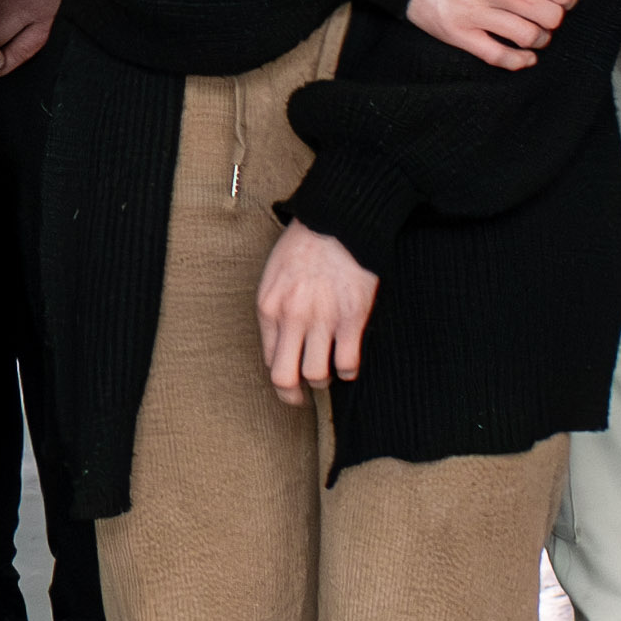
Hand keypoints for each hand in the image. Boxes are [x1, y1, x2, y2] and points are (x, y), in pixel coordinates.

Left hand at [256, 218, 378, 399]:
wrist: (339, 221)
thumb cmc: (305, 245)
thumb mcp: (274, 276)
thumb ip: (276, 310)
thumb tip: (281, 344)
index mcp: (269, 307)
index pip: (268, 359)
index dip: (279, 375)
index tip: (289, 380)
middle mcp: (292, 317)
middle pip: (285, 378)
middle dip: (292, 396)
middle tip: (300, 399)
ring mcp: (323, 319)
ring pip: (317, 376)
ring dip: (322, 381)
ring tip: (328, 373)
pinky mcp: (352, 318)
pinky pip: (347, 363)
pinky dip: (347, 370)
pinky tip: (348, 363)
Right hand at [401, 0, 580, 66]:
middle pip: (550, 17)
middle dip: (554, 15)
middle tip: (546, 11)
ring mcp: (476, 13)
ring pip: (529, 37)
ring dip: (539, 37)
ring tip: (533, 29)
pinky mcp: (457, 32)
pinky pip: (497, 56)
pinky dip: (517, 61)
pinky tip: (524, 56)